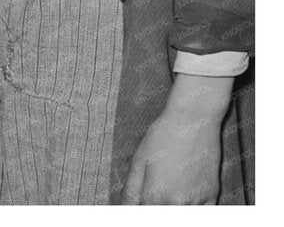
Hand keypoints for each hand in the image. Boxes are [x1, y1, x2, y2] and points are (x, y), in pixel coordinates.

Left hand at [121, 74, 229, 203]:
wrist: (193, 120)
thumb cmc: (163, 136)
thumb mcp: (138, 160)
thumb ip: (131, 191)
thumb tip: (125, 208)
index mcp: (156, 196)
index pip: (145, 216)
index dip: (139, 212)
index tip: (139, 204)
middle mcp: (178, 203)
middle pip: (164, 216)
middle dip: (155, 207)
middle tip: (155, 188)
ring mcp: (198, 201)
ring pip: (183, 215)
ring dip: (173, 206)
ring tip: (169, 186)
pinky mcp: (213, 194)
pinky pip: (202, 213)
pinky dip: (192, 208)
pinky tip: (184, 194)